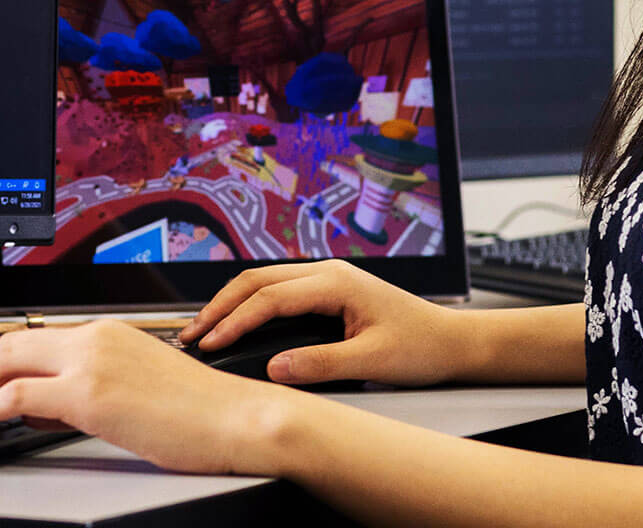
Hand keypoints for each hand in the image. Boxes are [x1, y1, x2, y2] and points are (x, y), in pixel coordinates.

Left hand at [0, 320, 294, 473]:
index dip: (3, 361)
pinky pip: (17, 396)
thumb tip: (46, 405)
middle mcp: (97, 336)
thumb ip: (92, 384)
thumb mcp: (139, 384)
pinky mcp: (89, 395)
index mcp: (111, 331)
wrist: (236, 418)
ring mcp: (92, 362)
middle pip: (13, 342)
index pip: (39, 335)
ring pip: (8, 362)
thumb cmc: (201, 411)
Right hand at [179, 258, 469, 386]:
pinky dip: (250, 305)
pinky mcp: (329, 291)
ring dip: (231, 304)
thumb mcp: (371, 362)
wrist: (452, 340)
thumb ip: (321, 364)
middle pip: (258, 280)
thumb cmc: (420, 346)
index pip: (270, 298)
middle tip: (190, 336)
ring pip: (265, 282)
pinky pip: (279, 291)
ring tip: (204, 330)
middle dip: (220, 307)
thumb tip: (275, 368)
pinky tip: (237, 324)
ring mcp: (328, 278)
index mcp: (336, 282)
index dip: (234, 322)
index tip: (210, 345)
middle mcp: (328, 272)